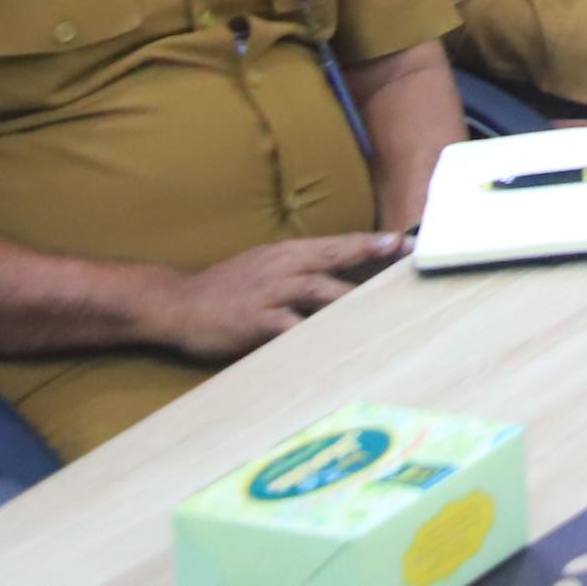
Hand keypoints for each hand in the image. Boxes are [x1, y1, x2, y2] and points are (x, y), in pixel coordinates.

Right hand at [150, 232, 403, 361]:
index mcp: (289, 253)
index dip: (374, 242)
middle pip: (336, 259)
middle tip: (408, 261)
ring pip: (319, 291)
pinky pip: (290, 328)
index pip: (339, 244)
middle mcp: (284, 268)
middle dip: (373, 258)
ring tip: (386, 305)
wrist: (177, 302)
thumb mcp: (269, 268)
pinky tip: (336, 344)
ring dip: (353, 297)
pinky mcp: (255, 321)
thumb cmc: (231, 288)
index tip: (408, 241)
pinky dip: (313, 335)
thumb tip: (349, 277)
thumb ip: (305, 270)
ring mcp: (270, 293)